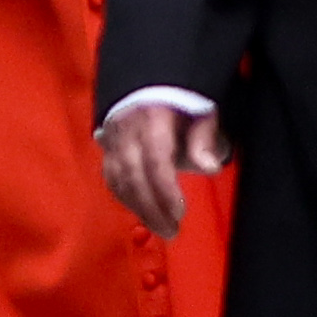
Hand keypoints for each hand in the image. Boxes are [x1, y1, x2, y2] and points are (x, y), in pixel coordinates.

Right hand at [98, 100, 222, 237]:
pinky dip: (127, 200)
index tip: (180, 212)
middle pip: (133, 175)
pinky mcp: (107, 150)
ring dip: (139, 209)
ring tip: (162, 228)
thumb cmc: (182, 103)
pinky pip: (112, 180)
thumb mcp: (201, 112)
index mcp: (153, 117)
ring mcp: (113, 140)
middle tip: (172, 231)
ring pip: (119, 181)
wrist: (150, 86)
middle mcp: (127, 130)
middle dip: (152, 207)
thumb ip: (204, 139)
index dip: (165, 188)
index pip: (155, 158)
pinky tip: (144, 213)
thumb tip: (210, 169)